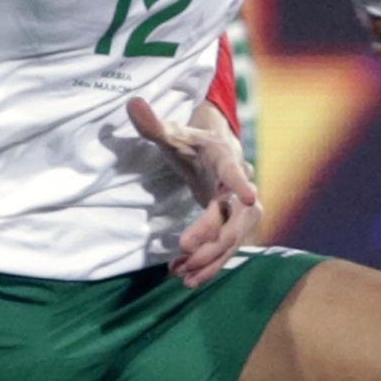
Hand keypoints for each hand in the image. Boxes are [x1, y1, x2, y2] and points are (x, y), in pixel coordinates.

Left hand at [126, 96, 260, 287]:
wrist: (213, 154)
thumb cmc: (192, 144)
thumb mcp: (171, 134)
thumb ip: (152, 124)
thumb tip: (132, 102)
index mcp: (224, 157)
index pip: (233, 169)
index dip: (240, 182)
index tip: (249, 196)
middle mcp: (240, 184)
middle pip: (236, 214)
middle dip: (214, 233)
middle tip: (184, 249)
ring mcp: (240, 209)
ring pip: (235, 237)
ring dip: (213, 258)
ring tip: (185, 276)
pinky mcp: (234, 226)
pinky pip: (227, 248)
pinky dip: (210, 265)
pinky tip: (186, 277)